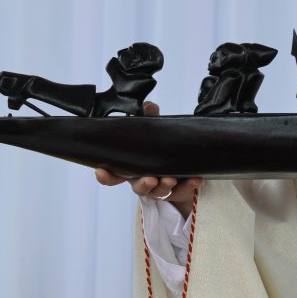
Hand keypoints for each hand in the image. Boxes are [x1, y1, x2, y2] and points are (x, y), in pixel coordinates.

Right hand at [94, 102, 201, 217]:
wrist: (182, 164)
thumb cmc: (160, 148)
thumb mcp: (155, 132)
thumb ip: (150, 119)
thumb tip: (150, 106)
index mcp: (133, 167)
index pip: (114, 174)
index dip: (106, 175)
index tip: (101, 170)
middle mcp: (144, 180)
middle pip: (138, 187)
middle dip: (144, 184)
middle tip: (151, 179)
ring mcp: (161, 187)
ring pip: (159, 191)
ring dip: (164, 186)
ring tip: (171, 179)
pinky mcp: (178, 191)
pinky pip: (183, 191)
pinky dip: (188, 185)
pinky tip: (194, 179)